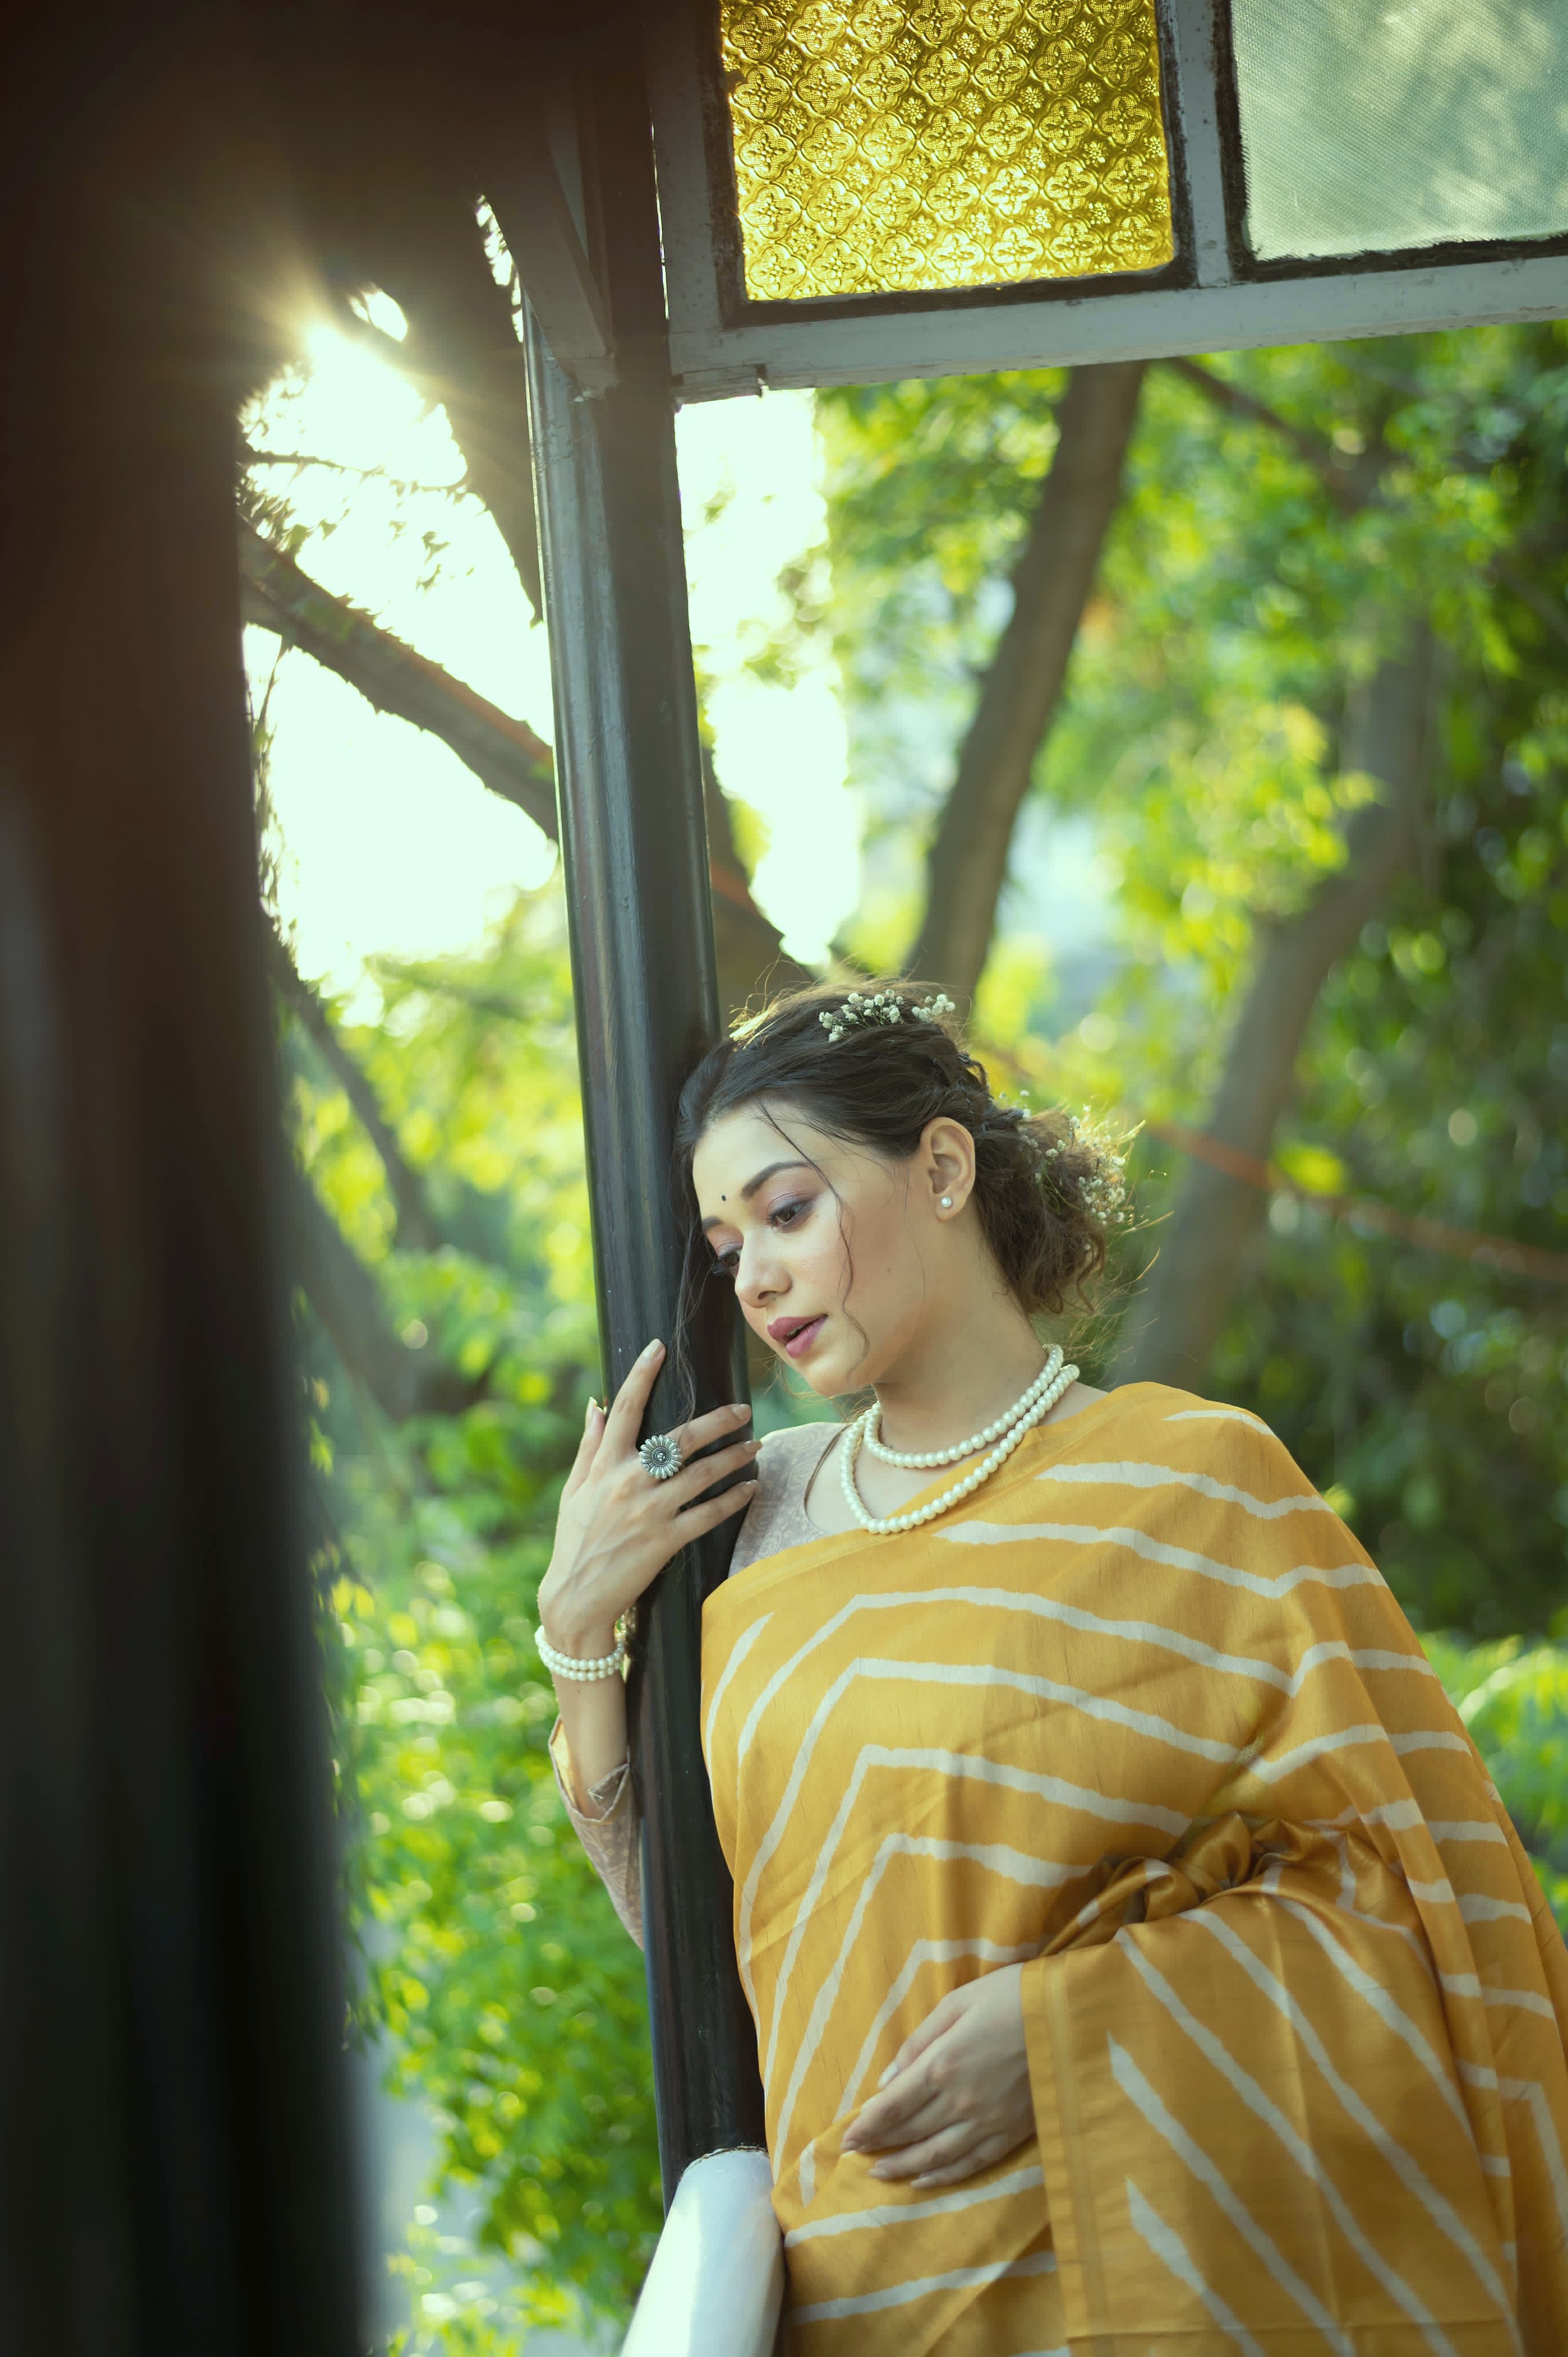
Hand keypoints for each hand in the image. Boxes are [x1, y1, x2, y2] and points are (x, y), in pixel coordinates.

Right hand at [537, 1339, 757, 1656]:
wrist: (576, 1597)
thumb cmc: (574, 1541)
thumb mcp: (574, 1490)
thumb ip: (589, 1446)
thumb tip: (597, 1404)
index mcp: (604, 1465)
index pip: (625, 1408)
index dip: (641, 1373)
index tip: (659, 1346)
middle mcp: (628, 1482)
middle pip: (680, 1437)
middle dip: (717, 1419)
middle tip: (743, 1409)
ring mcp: (649, 1511)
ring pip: (703, 1473)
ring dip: (735, 1455)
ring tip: (756, 1444)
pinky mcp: (666, 1540)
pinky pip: (709, 1513)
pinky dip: (734, 1498)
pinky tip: (751, 1487)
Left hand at [841, 1964, 1032, 2188]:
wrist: (1072, 2016)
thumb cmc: (1011, 1997)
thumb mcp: (958, 2003)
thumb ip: (919, 2042)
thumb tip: (887, 2080)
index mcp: (941, 2065)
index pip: (892, 2106)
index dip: (867, 2125)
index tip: (847, 2139)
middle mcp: (959, 2102)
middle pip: (910, 2132)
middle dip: (879, 2145)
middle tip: (856, 2156)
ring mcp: (987, 2123)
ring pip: (935, 2155)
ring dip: (904, 2168)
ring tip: (881, 2174)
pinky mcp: (1012, 2134)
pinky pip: (971, 2163)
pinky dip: (944, 2176)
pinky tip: (925, 2181)